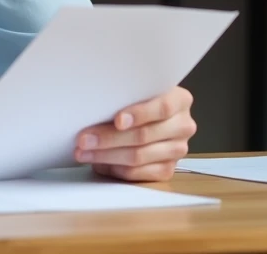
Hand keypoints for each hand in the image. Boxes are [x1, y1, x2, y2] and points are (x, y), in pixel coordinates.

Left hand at [72, 86, 195, 181]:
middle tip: (84, 139)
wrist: (148, 117)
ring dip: (106, 155)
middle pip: (144, 135)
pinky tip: (99, 163)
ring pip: (138, 156)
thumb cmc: (136, 101)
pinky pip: (139, 173)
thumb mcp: (135, 92)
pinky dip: (116, 168)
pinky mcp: (168, 169)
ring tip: (84, 151)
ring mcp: (177, 150)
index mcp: (180, 100)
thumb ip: (125, 97)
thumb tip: (94, 108)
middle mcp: (183, 125)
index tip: (117, 121)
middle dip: (109, 138)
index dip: (139, 114)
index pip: (162, 107)